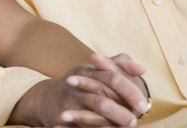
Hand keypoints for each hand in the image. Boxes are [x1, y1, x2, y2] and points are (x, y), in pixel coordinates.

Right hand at [10, 53, 149, 127]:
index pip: (111, 77)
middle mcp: (77, 84)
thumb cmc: (77, 84)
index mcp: (87, 71)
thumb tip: (142, 68)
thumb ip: (119, 65)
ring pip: (93, 111)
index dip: (128, 90)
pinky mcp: (62, 116)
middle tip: (136, 118)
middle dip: (121, 108)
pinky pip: (81, 124)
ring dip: (112, 120)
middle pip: (102, 94)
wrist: (44, 99)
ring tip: (127, 126)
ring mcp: (69, 101)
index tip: (142, 103)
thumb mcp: (94, 70)